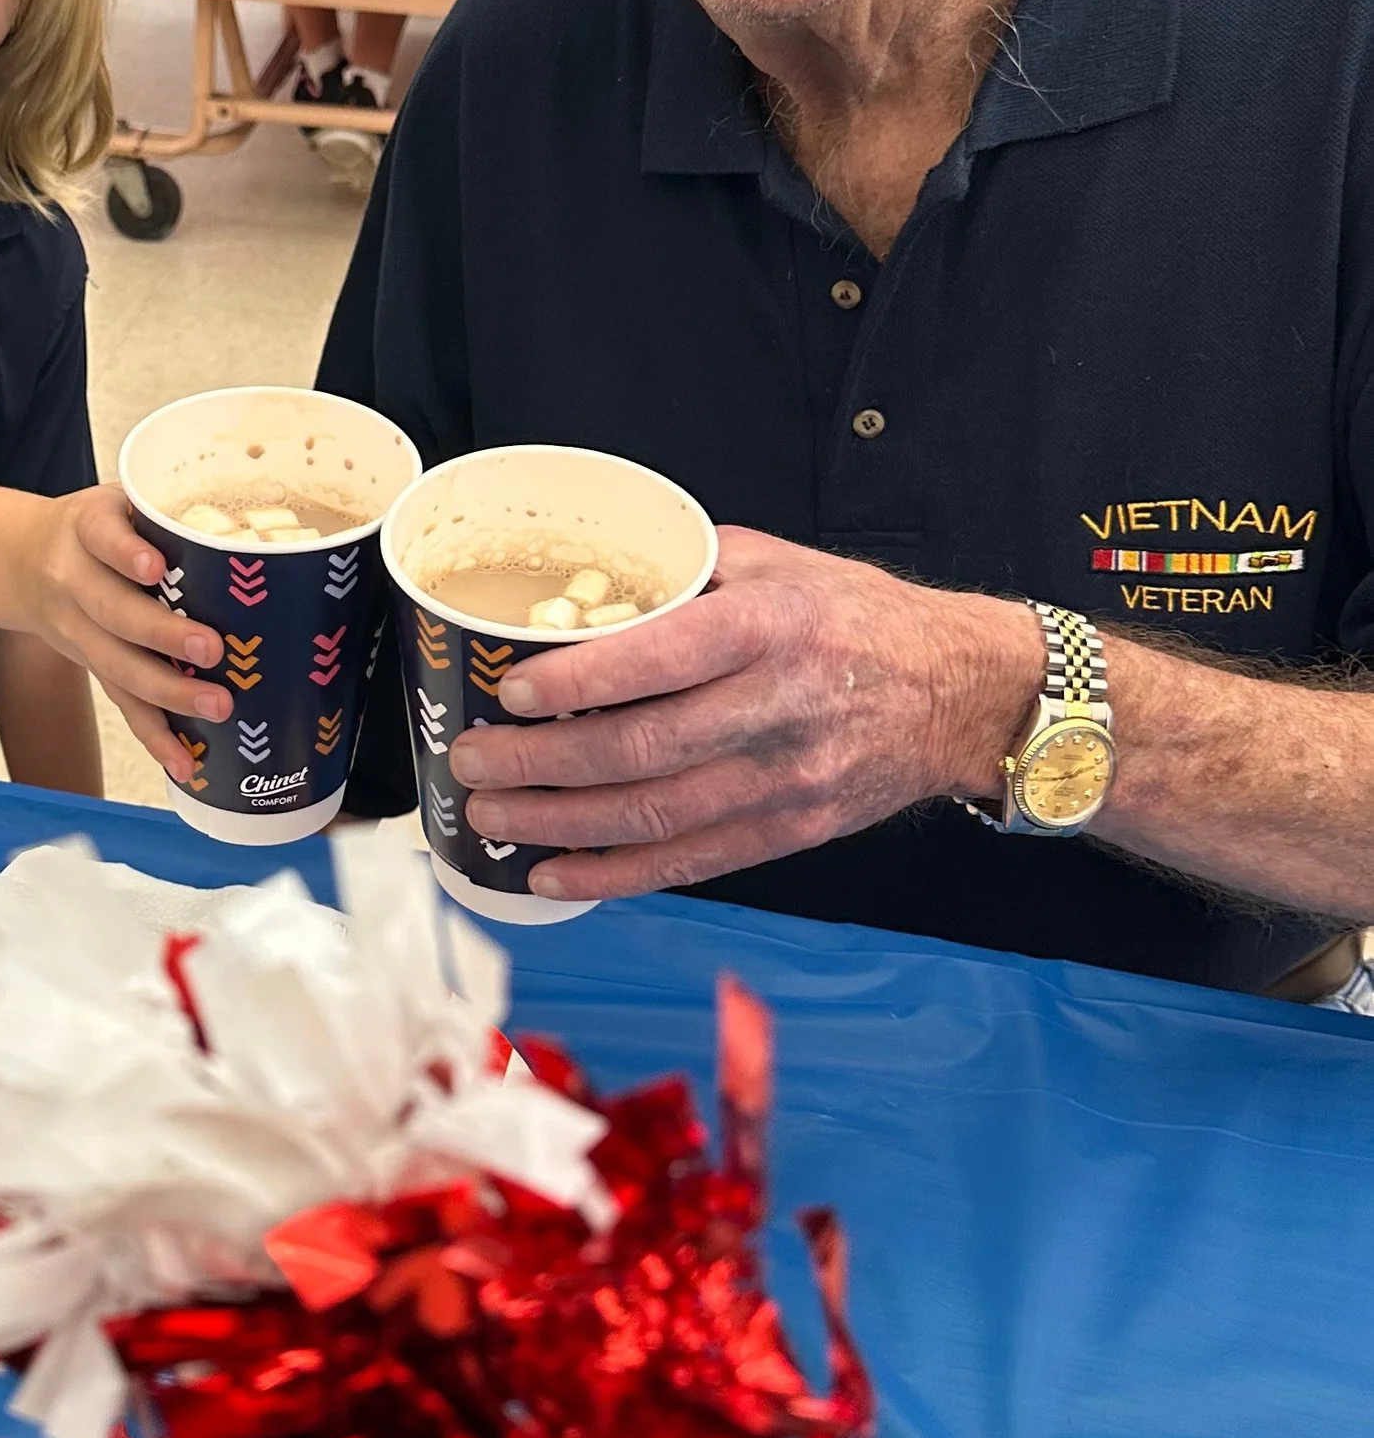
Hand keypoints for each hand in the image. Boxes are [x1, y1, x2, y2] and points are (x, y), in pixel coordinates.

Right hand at [19, 488, 226, 782]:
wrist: (24, 562)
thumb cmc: (102, 527)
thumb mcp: (120, 500)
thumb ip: (170, 510)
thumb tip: (263, 525)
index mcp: (87, 528)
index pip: (103, 537)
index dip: (126, 553)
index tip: (155, 566)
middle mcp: (74, 581)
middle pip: (113, 611)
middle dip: (162, 635)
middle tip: (212, 648)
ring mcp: (78, 630)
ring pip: (117, 666)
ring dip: (167, 692)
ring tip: (216, 707)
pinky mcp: (91, 667)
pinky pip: (121, 703)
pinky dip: (154, 736)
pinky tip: (184, 762)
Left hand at [445, 529, 1042, 901]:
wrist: (964, 694)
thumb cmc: (860, 618)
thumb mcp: (782, 563)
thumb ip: (689, 570)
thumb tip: (588, 582)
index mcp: (773, 627)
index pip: (663, 659)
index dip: (579, 681)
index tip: (512, 688)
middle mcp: (779, 708)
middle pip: (642, 749)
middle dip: (540, 763)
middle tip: (473, 761)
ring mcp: (786, 780)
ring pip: (655, 816)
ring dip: (559, 823)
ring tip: (491, 815)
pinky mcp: (790, 831)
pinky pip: (689, 862)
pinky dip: (613, 874)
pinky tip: (553, 872)